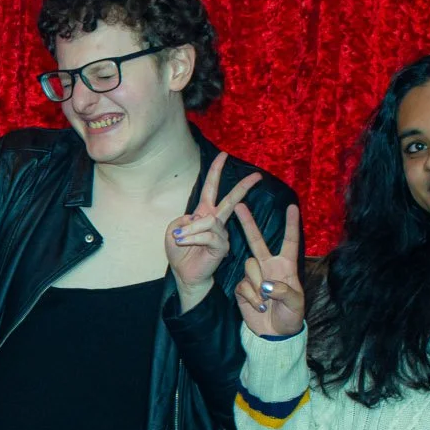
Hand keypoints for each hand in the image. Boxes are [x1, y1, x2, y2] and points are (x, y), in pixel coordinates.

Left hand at [167, 153, 262, 305]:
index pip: (211, 188)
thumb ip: (183, 221)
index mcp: (203, 213)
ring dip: (190, 230)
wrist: (185, 274)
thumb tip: (197, 220)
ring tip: (179, 239)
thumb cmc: (180, 253)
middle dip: (242, 187)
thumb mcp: (173, 231)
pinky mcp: (222, 246)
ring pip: (209, 222)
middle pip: (231, 200)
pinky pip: (208, 235)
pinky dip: (194, 238)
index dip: (216, 171)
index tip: (223, 155)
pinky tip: (184, 242)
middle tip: (257, 175)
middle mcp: (215, 221)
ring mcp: (221, 234)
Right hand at [231, 203, 304, 338]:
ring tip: (266, 301)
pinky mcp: (242, 288)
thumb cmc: (290, 316)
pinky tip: (258, 306)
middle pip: (257, 241)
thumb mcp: (295, 304)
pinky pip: (242, 285)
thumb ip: (284, 291)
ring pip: (249, 266)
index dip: (291, 225)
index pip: (289, 242)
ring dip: (257, 284)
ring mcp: (254, 276)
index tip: (292, 207)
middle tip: (239, 206)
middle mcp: (269, 267)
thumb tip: (266, 284)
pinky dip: (251, 296)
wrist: (274, 334)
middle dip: (248, 223)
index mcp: (286, 266)